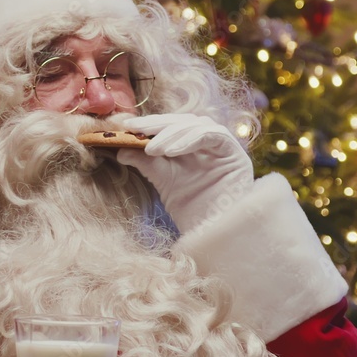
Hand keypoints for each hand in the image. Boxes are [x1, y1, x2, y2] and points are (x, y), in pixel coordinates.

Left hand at [117, 113, 254, 232]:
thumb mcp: (162, 180)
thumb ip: (146, 161)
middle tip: (135, 130)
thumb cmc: (190, 212)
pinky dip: (190, 139)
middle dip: (158, 124)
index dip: (151, 123)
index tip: (127, 126)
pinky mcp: (236, 153)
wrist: (209, 235)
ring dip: (171, 133)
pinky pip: (213, 135)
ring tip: (151, 149)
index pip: (173, 125)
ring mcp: (225, 147)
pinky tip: (170, 152)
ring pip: (197, 124)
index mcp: (195, 147)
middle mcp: (211, 143)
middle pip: (185, 121)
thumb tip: (120, 148)